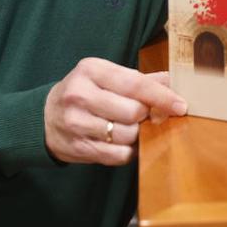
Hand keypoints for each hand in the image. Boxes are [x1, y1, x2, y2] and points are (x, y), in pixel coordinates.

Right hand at [44, 58, 186, 165]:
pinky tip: (124, 143)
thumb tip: (174, 81)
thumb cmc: (84, 92)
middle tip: (147, 116)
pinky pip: (118, 156)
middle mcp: (80, 94)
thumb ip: (139, 79)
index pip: (135, 84)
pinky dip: (128, 151)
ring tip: (133, 128)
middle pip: (133, 112)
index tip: (181, 105)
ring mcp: (77, 122)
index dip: (162, 96)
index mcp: (91, 70)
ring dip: (138, 135)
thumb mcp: (104, 76)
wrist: (45, 118)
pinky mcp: (78, 147)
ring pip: (126, 135)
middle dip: (147, 116)